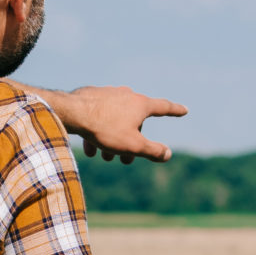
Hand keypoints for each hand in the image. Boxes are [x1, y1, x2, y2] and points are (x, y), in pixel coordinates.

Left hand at [42, 85, 188, 163]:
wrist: (71, 113)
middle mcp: (126, 95)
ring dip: (112, 141)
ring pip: (115, 121)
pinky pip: (99, 118)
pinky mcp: (91, 97)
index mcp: (140, 104)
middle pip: (134, 122)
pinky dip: (98, 134)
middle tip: (125, 160)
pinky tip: (90, 150)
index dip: (175, 110)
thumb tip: (168, 154)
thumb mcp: (133, 145)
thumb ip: (153, 151)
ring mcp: (108, 94)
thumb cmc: (104, 129)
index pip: (163, 107)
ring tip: (104, 157)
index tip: (185, 110)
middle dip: (131, 142)